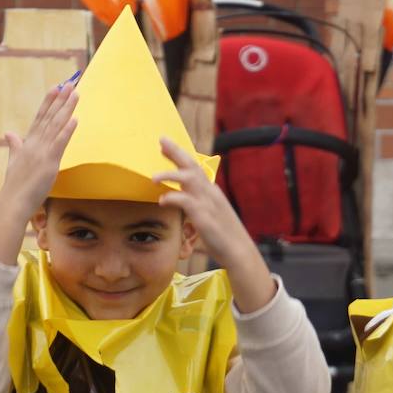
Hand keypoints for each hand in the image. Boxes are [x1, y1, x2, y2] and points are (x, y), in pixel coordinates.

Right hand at [0, 78, 79, 218]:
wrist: (13, 202)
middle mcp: (34, 144)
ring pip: (56, 126)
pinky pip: (60, 143)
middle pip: (50, 117)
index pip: (39, 118)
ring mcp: (42, 152)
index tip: (56, 87)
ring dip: (66, 109)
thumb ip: (14, 145)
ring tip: (75, 93)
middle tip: (70, 83)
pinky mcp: (49, 162)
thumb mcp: (13, 162)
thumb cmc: (15, 185)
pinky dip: (67, 130)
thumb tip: (8, 132)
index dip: (48, 102)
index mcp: (27, 143)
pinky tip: (75, 119)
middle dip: (60, 100)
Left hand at [153, 137, 275, 311]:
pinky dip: (174, 198)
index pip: (195, 168)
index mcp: (211, 192)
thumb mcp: (207, 218)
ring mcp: (209, 203)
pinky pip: (187, 201)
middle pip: (192, 166)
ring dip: (171, 175)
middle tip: (161, 140)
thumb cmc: (221, 237)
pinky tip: (162, 200)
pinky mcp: (205, 216)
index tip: (166, 144)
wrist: (238, 252)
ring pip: (190, 179)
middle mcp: (211, 193)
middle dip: (177, 152)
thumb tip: (178, 212)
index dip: (181, 155)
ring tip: (153, 177)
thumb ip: (193, 211)